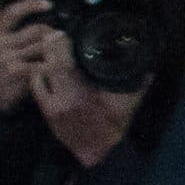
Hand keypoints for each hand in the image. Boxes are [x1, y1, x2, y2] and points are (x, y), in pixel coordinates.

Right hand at [0, 0, 55, 112]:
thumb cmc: (0, 70)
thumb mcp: (1, 48)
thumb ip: (18, 36)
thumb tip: (46, 27)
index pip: (12, 12)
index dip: (31, 5)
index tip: (49, 4)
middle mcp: (0, 42)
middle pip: (36, 30)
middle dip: (53, 33)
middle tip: (63, 38)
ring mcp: (7, 57)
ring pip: (42, 45)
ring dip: (57, 49)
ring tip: (65, 52)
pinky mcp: (15, 71)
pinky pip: (41, 63)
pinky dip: (53, 64)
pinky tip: (59, 65)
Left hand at [29, 29, 145, 168]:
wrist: (99, 152)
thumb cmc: (116, 126)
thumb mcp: (128, 102)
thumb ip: (137, 81)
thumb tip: (148, 63)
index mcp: (79, 96)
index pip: (61, 64)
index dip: (59, 44)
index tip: (61, 32)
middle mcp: (61, 101)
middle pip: (48, 67)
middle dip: (50, 49)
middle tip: (54, 35)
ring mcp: (50, 108)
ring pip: (38, 76)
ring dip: (43, 61)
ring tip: (49, 49)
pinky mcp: (45, 113)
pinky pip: (36, 88)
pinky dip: (39, 75)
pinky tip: (46, 67)